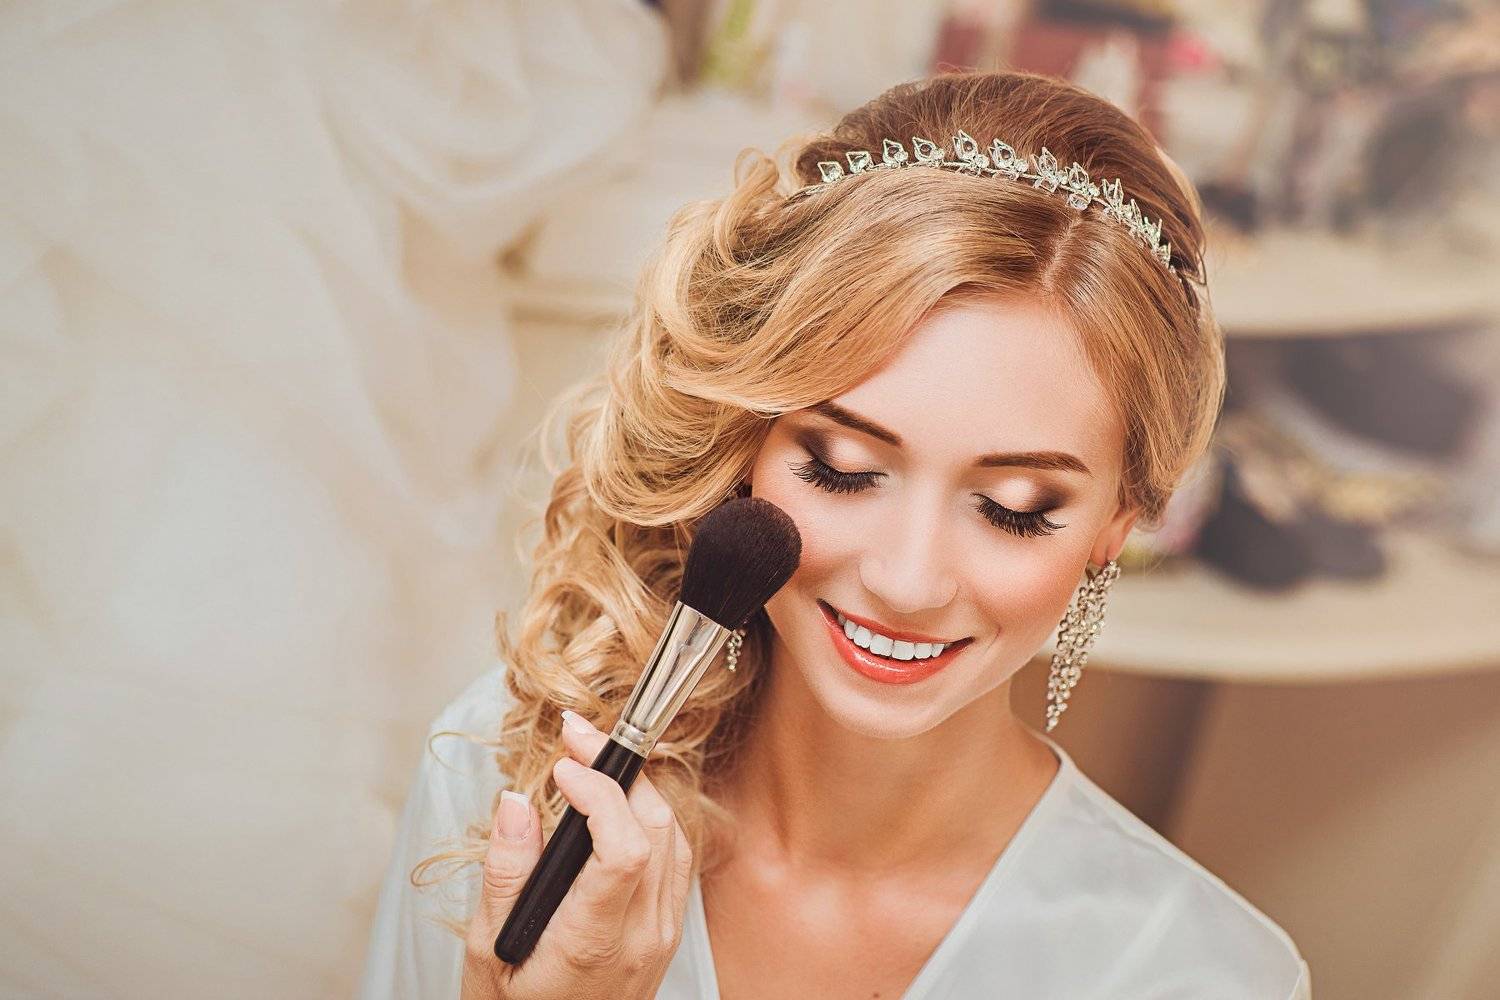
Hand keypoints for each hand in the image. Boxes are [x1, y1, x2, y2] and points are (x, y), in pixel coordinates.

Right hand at [460, 711, 692, 999]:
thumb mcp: (486, 952)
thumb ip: (504, 874)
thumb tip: (516, 803)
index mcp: (592, 942)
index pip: (625, 848)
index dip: (600, 793)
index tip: (563, 765)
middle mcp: (642, 935)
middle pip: (657, 828)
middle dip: (618, 770)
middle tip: (576, 738)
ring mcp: (662, 932)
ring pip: (674, 835)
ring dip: (637, 786)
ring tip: (592, 759)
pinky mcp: (667, 929)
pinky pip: (676, 856)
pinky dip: (651, 815)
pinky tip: (617, 801)